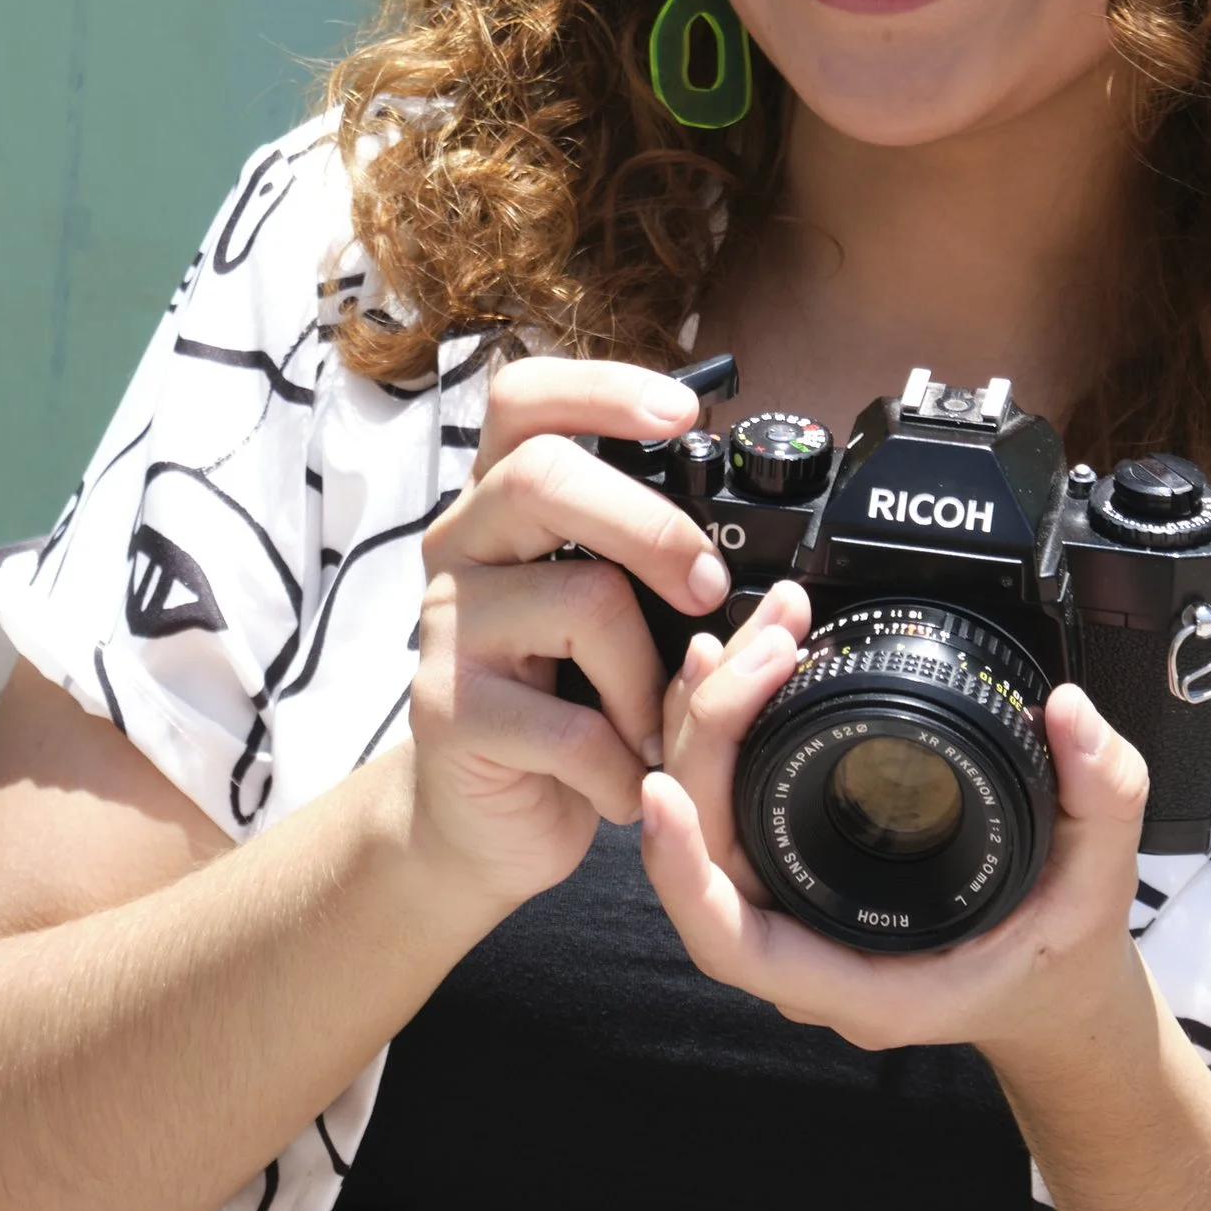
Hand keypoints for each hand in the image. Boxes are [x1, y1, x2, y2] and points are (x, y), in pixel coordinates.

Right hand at [406, 360, 732, 919]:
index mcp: (502, 505)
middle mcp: (462, 546)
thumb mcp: (610, 619)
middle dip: (651, 526)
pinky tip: (621, 781)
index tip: (682, 412)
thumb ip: (650, 568)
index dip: (601, 389)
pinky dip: (622, 764)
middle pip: (542, 477)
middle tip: (707, 589)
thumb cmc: (564, 702)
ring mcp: (447, 627)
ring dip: (648, 679)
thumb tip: (764, 558)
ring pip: (580, 600)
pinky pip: (572, 723)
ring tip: (651, 729)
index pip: (524, 400)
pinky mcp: (448, 711)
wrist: (485, 820)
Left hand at [642, 614, 1156, 1092]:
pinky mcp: (790, 865)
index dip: (683, 871)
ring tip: (739, 638)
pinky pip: (729, 807)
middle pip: (706, 855)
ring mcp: (791, 908)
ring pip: (707, 824)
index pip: (734, 941)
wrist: (1051, 992)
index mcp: (864, 979)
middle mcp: (808, 949)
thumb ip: (1101, 795)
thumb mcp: (1102, 877)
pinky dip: (722, 735)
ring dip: (705, 726)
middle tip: (753, 648)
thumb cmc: (1059, 953)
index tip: (663, 794)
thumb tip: (1070, 712)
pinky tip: (735, 667)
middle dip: (708, 740)